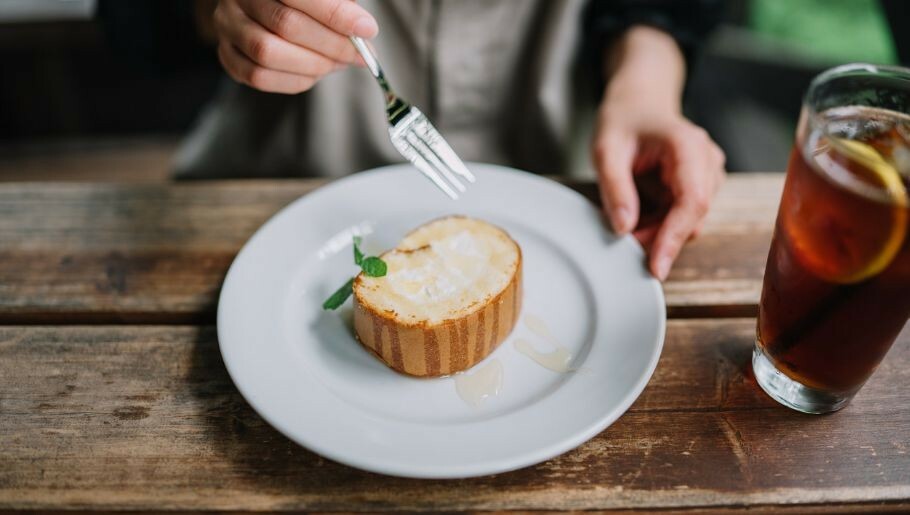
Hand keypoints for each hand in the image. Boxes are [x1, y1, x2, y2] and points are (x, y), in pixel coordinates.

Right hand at [213, 0, 377, 93]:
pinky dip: (294, 80)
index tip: (367, 29)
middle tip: (358, 53)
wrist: (262, 6)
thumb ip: (340, 6)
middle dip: (331, 44)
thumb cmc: (302, 1)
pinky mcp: (227, 55)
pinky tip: (314, 73)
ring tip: (337, 63)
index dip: (336, 14)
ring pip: (268, 53)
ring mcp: (228, 26)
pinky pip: (259, 76)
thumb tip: (363, 32)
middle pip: (286, 24)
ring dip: (313, 64)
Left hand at [592, 26, 724, 280]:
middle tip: (621, 242)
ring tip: (624, 220)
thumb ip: (615, 188)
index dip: (673, 238)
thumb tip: (624, 229)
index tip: (655, 267)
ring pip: (689, 222)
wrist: (639, 100)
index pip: (692, 202)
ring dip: (657, 232)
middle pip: (693, 217)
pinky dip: (659, 224)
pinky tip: (636, 214)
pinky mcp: (700, 185)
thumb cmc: (623, 119)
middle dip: (659, 238)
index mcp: (688, 146)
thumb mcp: (606, 150)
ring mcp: (707, 174)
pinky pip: (682, 217)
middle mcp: (707, 161)